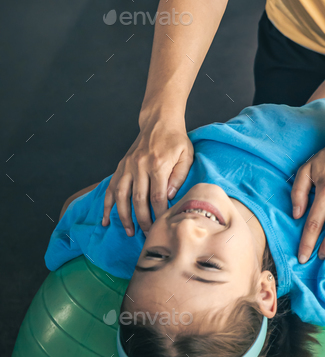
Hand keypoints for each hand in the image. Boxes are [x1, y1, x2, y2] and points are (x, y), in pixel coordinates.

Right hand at [102, 121, 193, 235]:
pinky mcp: (121, 166)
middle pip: (138, 200)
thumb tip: (168, 197)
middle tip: (148, 235)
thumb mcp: (186, 155)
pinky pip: (111, 187)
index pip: (157, 196)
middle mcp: (139, 165)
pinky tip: (106, 219)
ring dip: (124, 216)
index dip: (159, 214)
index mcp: (158, 164)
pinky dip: (107, 205)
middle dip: (143, 220)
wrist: (159, 122)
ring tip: (130, 232)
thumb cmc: (175, 140)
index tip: (163, 226)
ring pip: (121, 196)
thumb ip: (179, 176)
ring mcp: (128, 166)